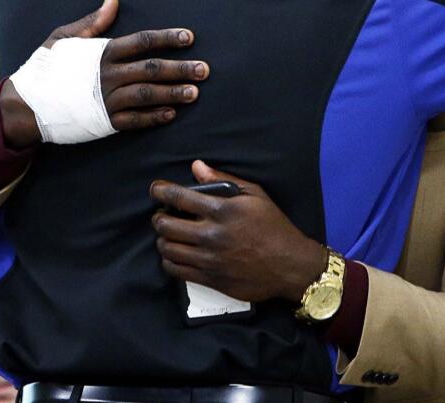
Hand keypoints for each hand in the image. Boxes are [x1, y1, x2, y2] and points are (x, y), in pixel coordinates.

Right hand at [0, 0, 210, 147]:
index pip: (141, 42)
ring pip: (147, 95)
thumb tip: (113, 1)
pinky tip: (172, 114)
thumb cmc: (46, 68)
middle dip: (180, 68)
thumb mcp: (64, 38)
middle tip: (205, 69)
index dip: (166, 39)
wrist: (25, 104)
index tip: (189, 38)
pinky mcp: (105, 122)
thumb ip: (93, 22)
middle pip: (151, 69)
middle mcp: (108, 75)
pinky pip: (135, 121)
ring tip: (195, 92)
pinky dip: (154, 117)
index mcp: (102, 52)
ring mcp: (107, 100)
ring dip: (173, 93)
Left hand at [150, 160, 327, 303]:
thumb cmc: (274, 227)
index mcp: (223, 210)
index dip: (160, 191)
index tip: (155, 189)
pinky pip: (176, 271)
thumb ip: (224, 180)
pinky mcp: (210, 279)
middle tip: (162, 215)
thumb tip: (197, 166)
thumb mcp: (256, 195)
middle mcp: (212, 235)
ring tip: (169, 235)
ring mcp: (209, 259)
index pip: (179, 197)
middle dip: (159, 217)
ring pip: (167, 249)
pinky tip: (176, 255)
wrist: (289, 265)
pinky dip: (169, 261)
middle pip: (166, 225)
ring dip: (163, 239)